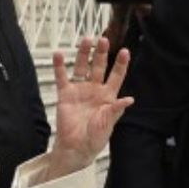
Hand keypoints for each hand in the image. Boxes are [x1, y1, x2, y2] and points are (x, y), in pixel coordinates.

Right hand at [45, 36, 133, 180]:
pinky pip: (62, 78)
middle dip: (101, 53)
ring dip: (83, 54)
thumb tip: (129, 99)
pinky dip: (59, 66)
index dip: (121, 64)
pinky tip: (59, 54)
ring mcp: (79, 90)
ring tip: (86, 40)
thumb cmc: (94, 138)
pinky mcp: (65, 94)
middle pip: (99, 66)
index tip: (125, 51)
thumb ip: (116, 110)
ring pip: (81, 67)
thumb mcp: (108, 123)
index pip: (116, 76)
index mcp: (108, 96)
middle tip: (103, 40)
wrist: (76, 148)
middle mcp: (94, 90)